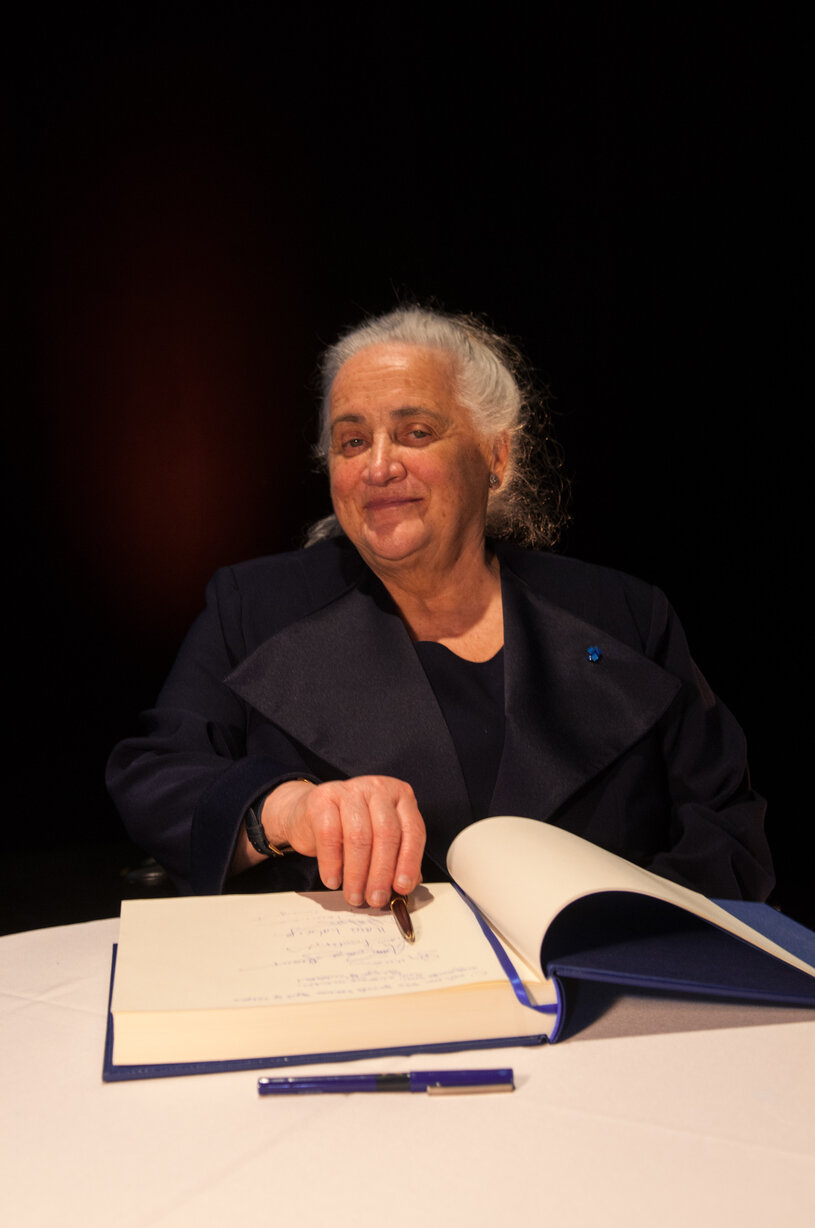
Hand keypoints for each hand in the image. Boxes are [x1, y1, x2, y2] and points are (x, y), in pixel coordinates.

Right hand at [262, 776, 424, 907]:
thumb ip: (397, 859)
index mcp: (400, 796)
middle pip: (386, 834)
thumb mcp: (379, 840)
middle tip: (375, 899)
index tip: (401, 888)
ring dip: (357, 874)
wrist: (310, 813)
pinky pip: (329, 834)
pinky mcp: (323, 797)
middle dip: (381, 873)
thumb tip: (405, 885)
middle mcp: (378, 788)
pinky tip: (333, 880)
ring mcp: (350, 789)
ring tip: (354, 895)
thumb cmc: (350, 828)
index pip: (412, 831)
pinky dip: (332, 864)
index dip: (408, 862)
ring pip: (359, 837)